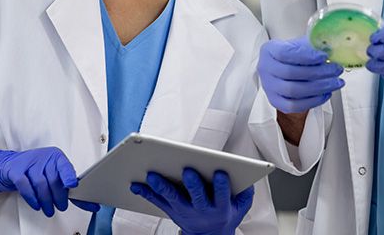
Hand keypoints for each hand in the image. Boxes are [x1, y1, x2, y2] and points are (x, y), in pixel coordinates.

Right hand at [0, 147, 98, 215]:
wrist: (8, 166)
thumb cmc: (35, 172)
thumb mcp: (53, 176)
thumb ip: (70, 190)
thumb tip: (92, 205)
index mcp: (55, 157)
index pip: (65, 166)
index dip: (69, 175)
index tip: (73, 185)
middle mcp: (43, 157)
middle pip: (53, 179)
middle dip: (58, 196)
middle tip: (61, 206)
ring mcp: (28, 163)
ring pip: (40, 184)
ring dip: (46, 200)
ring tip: (49, 210)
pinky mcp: (16, 171)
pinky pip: (25, 185)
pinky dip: (32, 198)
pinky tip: (37, 205)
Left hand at [131, 169, 252, 234]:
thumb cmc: (225, 214)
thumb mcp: (241, 207)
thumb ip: (245, 193)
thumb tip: (247, 177)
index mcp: (221, 207)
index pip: (222, 195)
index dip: (222, 185)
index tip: (221, 172)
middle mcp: (202, 210)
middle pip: (197, 197)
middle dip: (193, 184)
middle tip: (187, 170)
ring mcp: (185, 211)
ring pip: (172, 198)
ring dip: (162, 187)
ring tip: (152, 175)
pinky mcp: (171, 211)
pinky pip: (157, 202)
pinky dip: (145, 193)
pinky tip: (135, 184)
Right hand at [258, 37, 343, 113]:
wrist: (285, 70)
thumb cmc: (293, 56)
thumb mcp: (301, 45)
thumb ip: (313, 45)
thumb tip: (332, 48)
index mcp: (269, 50)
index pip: (285, 53)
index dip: (306, 55)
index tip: (324, 56)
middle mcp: (265, 68)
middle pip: (291, 73)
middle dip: (318, 72)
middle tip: (336, 69)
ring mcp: (269, 87)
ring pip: (294, 91)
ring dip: (319, 87)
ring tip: (336, 82)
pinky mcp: (276, 101)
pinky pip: (294, 105)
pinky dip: (313, 100)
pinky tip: (326, 93)